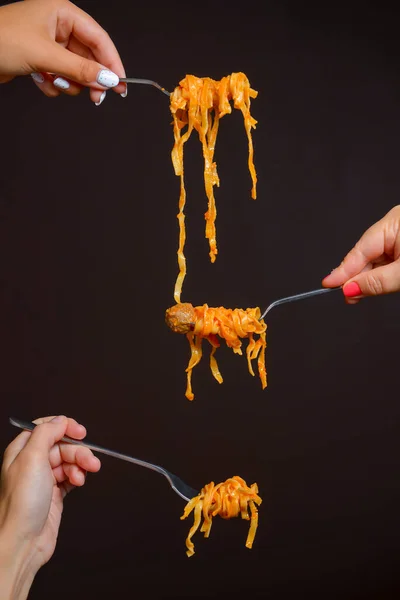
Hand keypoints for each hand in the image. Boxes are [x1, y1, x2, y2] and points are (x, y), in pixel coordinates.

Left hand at [0, 0, 126, 104]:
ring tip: (54, 82)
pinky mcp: (39, 58)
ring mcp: (48, 42)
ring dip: (68, 82)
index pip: (99, 38)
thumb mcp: (46, 56)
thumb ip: (81, 69)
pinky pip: (60, 76)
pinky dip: (54, 84)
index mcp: (62, 11)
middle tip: (96, 97)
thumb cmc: (0, 40)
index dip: (112, 62)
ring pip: (74, 70)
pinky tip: (41, 81)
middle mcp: (57, 25)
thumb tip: (108, 79)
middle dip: (89, 78)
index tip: (120, 85)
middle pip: (89, 57)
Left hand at [0, 415, 100, 598]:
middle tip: (89, 459)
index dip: (63, 426)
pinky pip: (71, 476)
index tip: (79, 431)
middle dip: (78, 450)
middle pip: (62, 445)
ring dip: (81, 464)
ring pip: (69, 461)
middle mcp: (31, 463)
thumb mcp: (32, 457)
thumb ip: (46, 433)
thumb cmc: (21, 504)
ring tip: (86, 473)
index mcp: (22, 450)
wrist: (23, 541)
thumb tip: (59, 420)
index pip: (45, 428)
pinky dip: (78, 476)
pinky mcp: (54, 494)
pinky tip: (79, 482)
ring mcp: (43, 479)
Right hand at [323, 205, 399, 302]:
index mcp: (393, 223)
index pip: (360, 250)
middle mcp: (395, 225)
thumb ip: (377, 281)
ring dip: (370, 278)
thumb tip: (351, 289)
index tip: (328, 284)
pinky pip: (387, 260)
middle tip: (347, 296)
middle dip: (357, 277)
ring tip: (359, 294)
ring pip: (377, 260)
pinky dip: (381, 274)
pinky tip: (373, 284)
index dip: (343, 270)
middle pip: (367, 255)